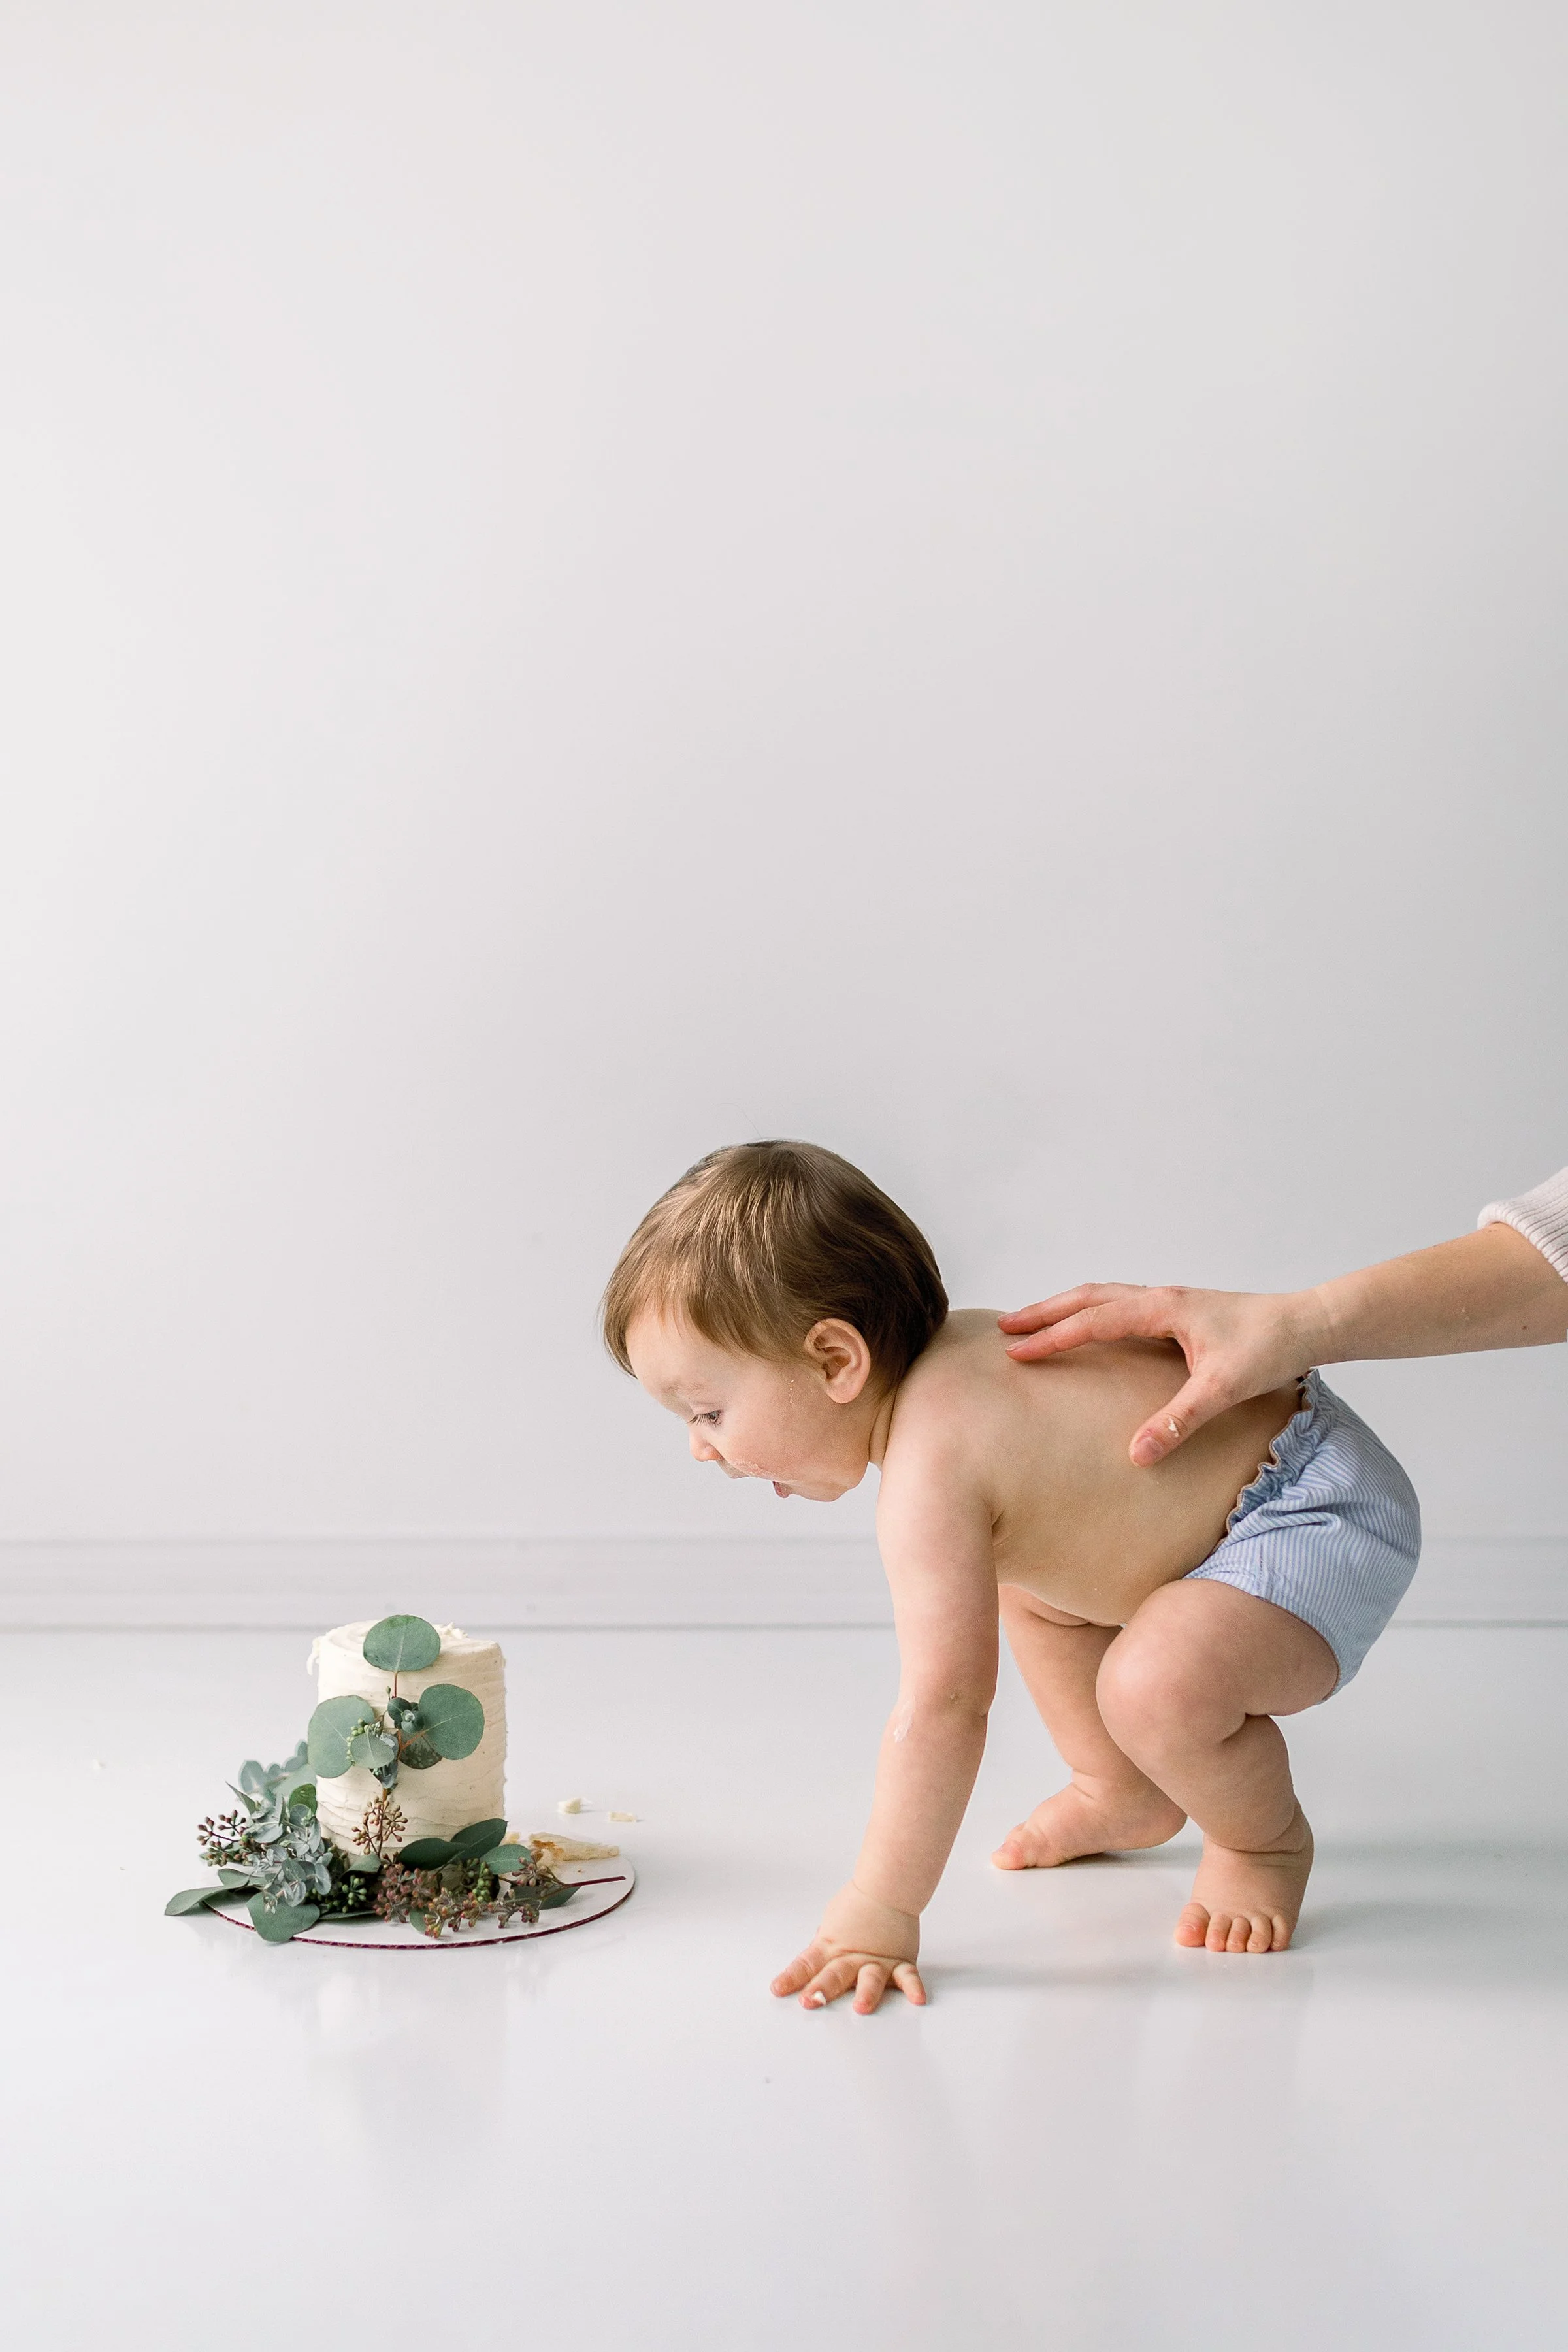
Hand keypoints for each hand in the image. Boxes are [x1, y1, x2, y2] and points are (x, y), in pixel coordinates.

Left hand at [770, 1882, 926, 2012]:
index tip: (778, 1989)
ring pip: (871, 1978)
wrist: (887, 1887)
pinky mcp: (900, 1962)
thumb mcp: (830, 1924)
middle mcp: (852, 1957)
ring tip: (861, 2007)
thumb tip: (812, 1962)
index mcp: (831, 1947)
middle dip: (822, 1989)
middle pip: (835, 1974)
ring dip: (866, 1993)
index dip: (792, 1977)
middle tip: (811, 2001)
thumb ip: (823, 1948)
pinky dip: (913, 1988)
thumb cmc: (857, 1904)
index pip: (807, 1964)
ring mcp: (877, 1961)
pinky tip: (917, 2000)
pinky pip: (908, 1977)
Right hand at [998, 1284, 1313, 1464]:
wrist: (1309, 1324)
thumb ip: (1178, 1421)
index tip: (1015, 1352)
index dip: (1052, 1338)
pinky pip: (1121, 1305)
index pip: (1093, 1321)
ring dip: (1066, 1309)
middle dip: (1044, 1312)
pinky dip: (1092, 1312)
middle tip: (1005, 1328)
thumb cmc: (1270, 1349)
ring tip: (1034, 1324)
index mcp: (1162, 1308)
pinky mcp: (1180, 1311)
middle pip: (1087, 1298)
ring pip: (1103, 1297)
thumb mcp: (1223, 1390)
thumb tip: (1136, 1454)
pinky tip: (1091, 1330)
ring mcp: (1170, 1301)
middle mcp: (1160, 1297)